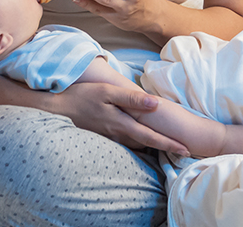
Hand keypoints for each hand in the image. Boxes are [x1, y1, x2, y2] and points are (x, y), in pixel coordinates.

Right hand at [52, 81, 188, 155]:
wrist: (56, 110)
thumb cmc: (81, 96)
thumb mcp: (107, 92)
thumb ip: (132, 98)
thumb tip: (156, 104)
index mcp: (122, 124)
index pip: (151, 137)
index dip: (170, 144)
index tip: (186, 150)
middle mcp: (118, 135)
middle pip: (147, 144)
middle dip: (165, 147)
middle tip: (185, 149)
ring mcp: (110, 139)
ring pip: (137, 144)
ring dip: (153, 146)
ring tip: (169, 144)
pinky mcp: (103, 138)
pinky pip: (126, 142)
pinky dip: (138, 142)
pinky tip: (143, 139)